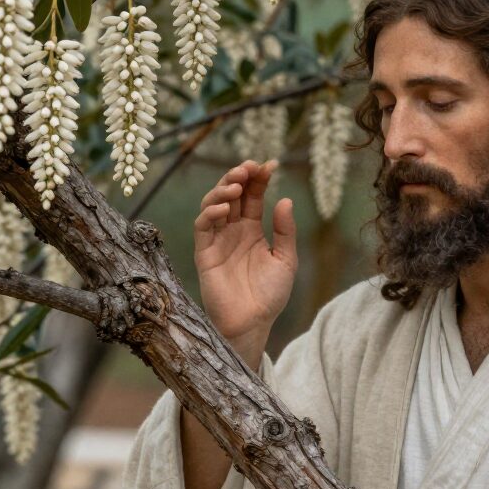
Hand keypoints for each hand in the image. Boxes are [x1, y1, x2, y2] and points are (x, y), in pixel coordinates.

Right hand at [193, 160, 296, 351]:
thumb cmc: (270, 295)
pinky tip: (227, 208)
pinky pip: (202, 227)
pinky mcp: (204, 253)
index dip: (259, 179)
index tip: (270, 164)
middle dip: (239, 176)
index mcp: (251, 230)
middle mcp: (232, 231)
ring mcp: (217, 240)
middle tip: (249, 167)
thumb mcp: (286, 260)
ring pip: (213, 204)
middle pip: (231, 194)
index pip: (253, 196)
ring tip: (237, 185)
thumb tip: (285, 200)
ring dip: (223, 190)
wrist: (253, 323)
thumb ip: (285, 231)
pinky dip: (211, 213)